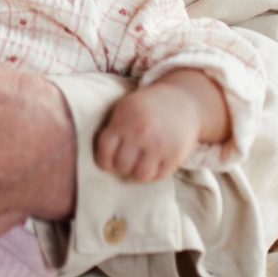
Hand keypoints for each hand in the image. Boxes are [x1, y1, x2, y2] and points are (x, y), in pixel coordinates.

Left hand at [94, 70, 227, 181]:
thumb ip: (111, 129)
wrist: (181, 99)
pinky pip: (159, 177)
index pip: (104, 153)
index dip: (104, 160)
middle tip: (127, 160)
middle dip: (122, 166)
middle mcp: (140, 134)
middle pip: (122, 166)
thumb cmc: (145, 108)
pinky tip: (154, 162)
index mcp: (123, 122)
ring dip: (138, 172)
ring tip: (140, 163)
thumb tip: (97, 157)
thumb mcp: (124, 109)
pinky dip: (155, 173)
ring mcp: (159, 145)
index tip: (109, 159)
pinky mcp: (175, 155)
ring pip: (140, 176)